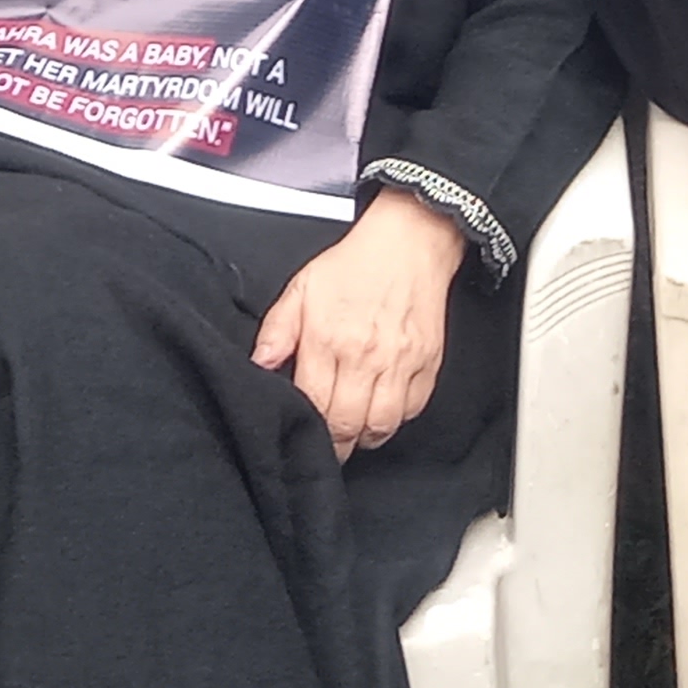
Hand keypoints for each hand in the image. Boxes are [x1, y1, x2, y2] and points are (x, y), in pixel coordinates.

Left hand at [254, 188, 462, 456]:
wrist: (409, 243)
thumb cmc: (354, 265)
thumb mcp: (302, 287)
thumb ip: (277, 330)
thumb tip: (260, 366)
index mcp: (329, 339)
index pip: (314, 405)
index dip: (307, 426)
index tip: (304, 431)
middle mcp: (366, 357)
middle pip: (347, 426)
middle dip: (335, 443)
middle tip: (329, 443)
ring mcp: (401, 364)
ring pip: (382, 427)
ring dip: (364, 437)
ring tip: (353, 430)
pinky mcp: (428, 365)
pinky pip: (412, 411)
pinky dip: (395, 420)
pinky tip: (381, 410)